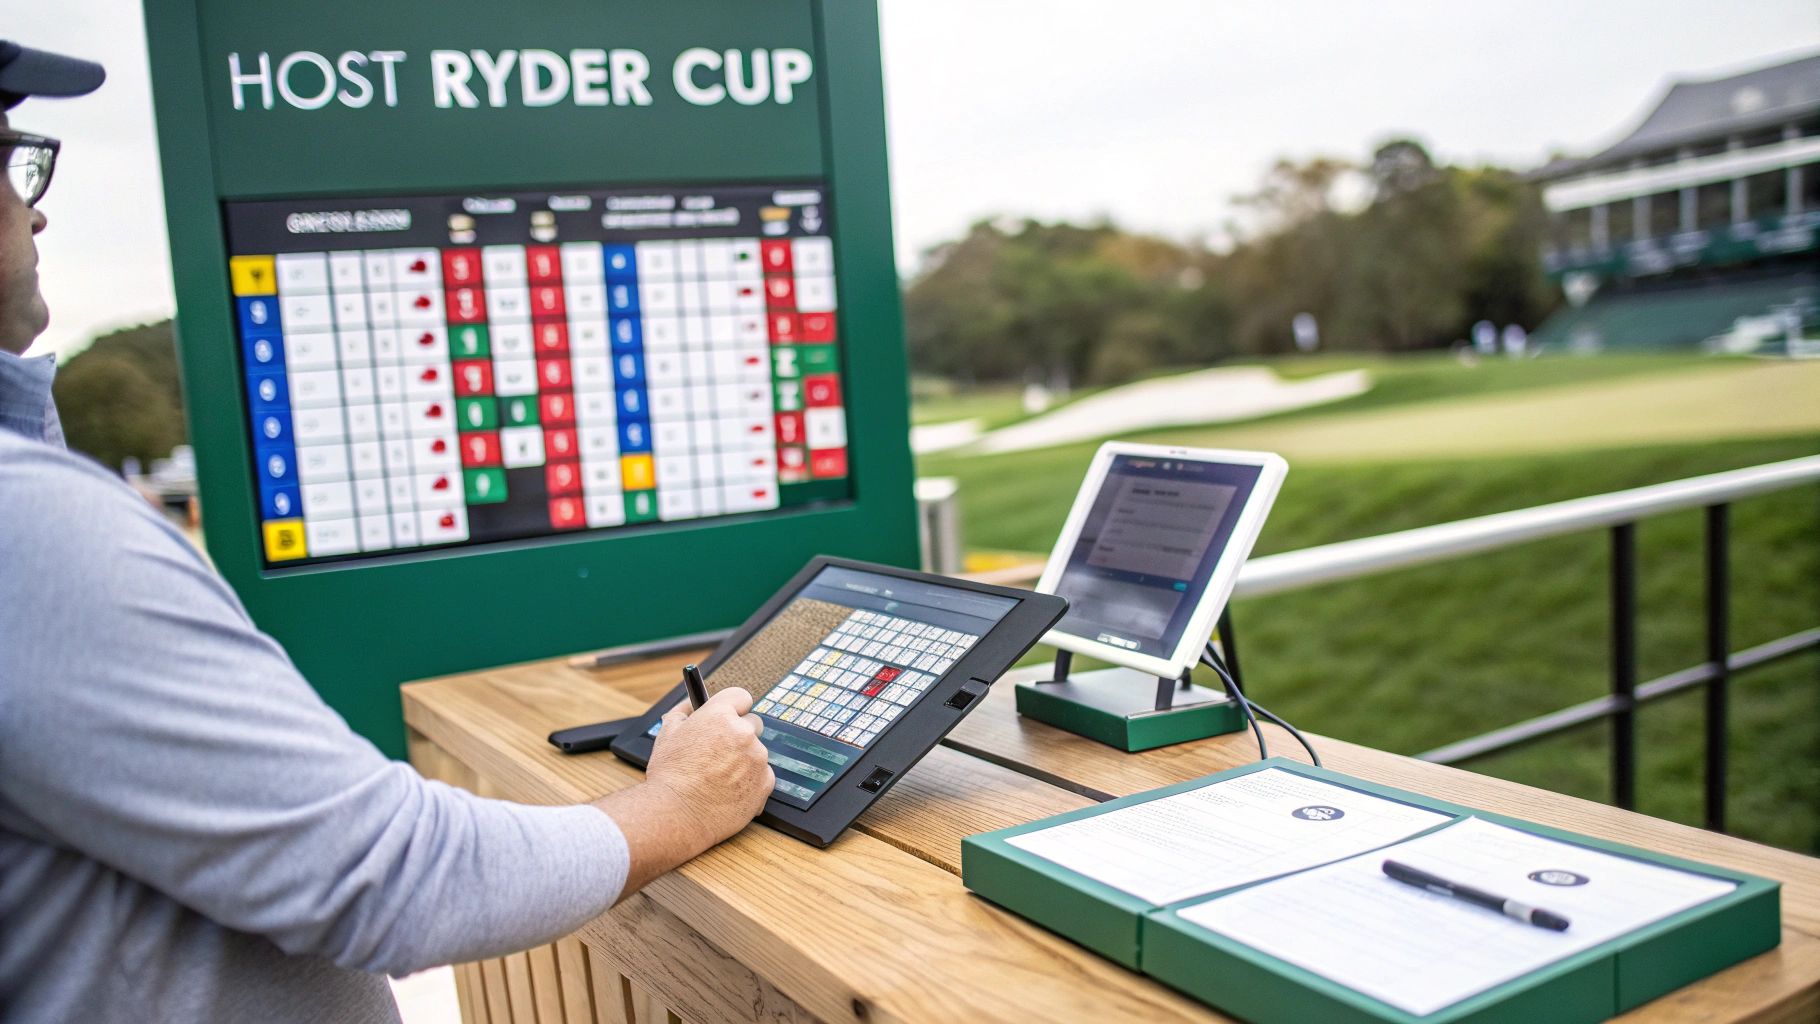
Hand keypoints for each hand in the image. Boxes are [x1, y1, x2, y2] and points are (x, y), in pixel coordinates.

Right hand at [645, 687, 773, 845]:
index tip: (730, 714)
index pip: (740, 696)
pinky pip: (763, 775)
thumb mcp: (667, 733)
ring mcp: (757, 758)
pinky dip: (750, 782)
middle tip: (720, 751)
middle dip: (739, 734)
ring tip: (718, 778)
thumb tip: (691, 704)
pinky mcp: (765, 783)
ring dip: (744, 760)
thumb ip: (683, 712)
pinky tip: (729, 791)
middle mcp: (743, 733)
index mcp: (720, 715)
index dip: (733, 706)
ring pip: (756, 752)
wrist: (676, 814)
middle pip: (753, 723)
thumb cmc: (669, 776)